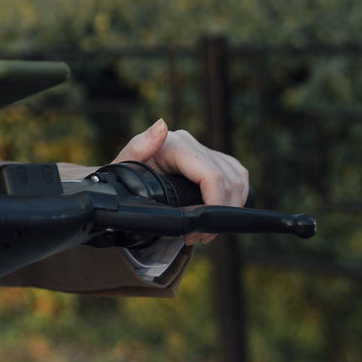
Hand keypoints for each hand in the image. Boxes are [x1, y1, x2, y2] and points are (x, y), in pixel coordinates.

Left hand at [113, 119, 249, 244]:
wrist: (125, 178)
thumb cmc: (123, 176)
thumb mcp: (123, 166)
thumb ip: (140, 146)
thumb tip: (161, 125)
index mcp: (173, 144)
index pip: (211, 175)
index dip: (214, 205)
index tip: (200, 230)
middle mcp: (191, 143)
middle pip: (229, 180)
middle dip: (219, 213)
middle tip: (199, 236)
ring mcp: (204, 150)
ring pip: (238, 179)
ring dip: (229, 208)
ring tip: (206, 230)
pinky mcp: (214, 159)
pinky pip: (238, 177)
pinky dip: (234, 199)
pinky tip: (217, 215)